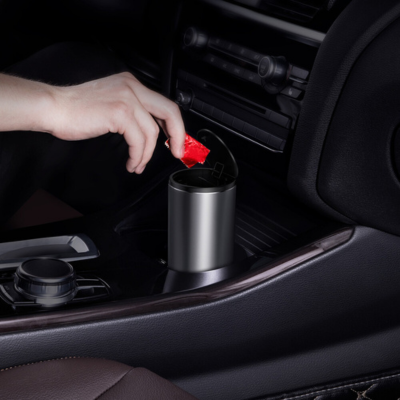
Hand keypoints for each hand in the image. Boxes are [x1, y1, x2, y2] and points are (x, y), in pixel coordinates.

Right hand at [47, 72, 185, 172]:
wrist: (54, 108)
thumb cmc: (77, 110)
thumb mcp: (112, 104)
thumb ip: (133, 113)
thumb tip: (151, 132)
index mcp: (131, 85)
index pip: (164, 104)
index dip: (175, 126)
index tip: (177, 141)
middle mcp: (132, 87)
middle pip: (169, 112)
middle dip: (178, 136)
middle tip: (178, 153)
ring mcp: (126, 98)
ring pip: (152, 132)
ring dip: (147, 155)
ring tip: (138, 165)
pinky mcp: (119, 113)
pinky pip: (139, 140)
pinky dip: (138, 156)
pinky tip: (132, 162)